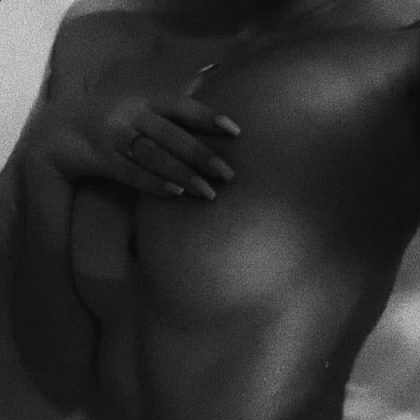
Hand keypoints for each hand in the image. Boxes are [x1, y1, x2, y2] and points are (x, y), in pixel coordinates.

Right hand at [23, 83, 239, 199]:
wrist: (58, 134)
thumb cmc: (110, 126)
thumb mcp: (137, 113)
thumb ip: (167, 120)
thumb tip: (209, 135)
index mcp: (143, 100)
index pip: (181, 106)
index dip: (208, 116)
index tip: (236, 131)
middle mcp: (130, 114)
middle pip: (172, 134)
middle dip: (202, 154)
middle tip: (228, 174)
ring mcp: (115, 135)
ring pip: (155, 155)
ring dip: (183, 174)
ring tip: (208, 192)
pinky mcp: (102, 157)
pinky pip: (132, 173)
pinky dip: (155, 183)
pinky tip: (176, 194)